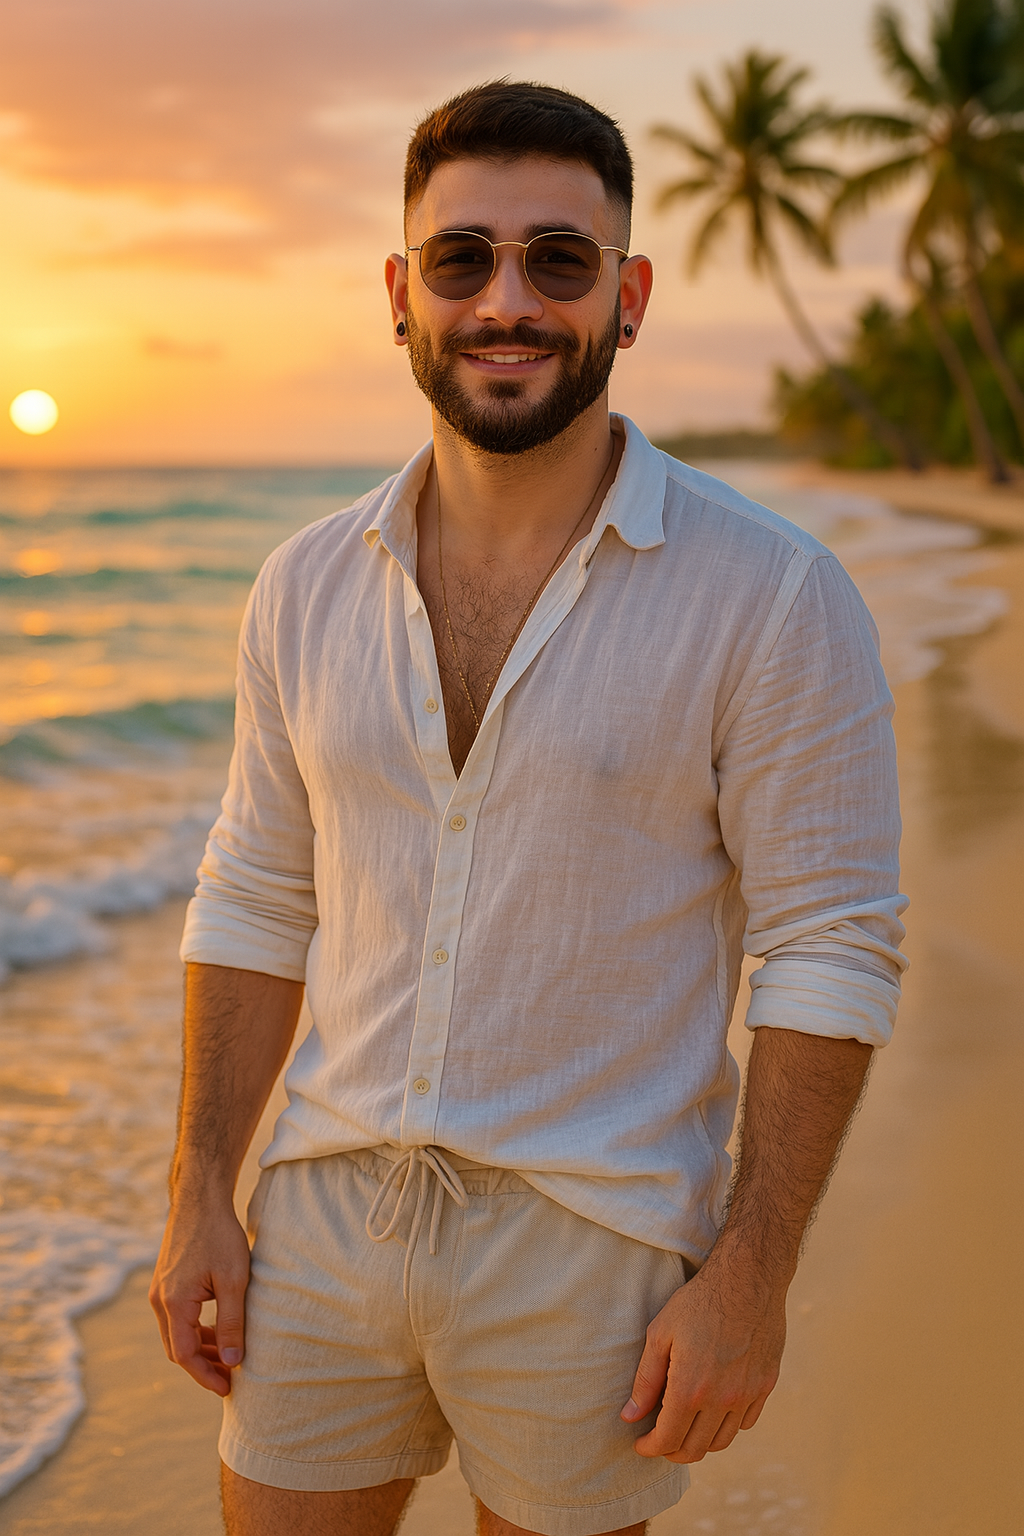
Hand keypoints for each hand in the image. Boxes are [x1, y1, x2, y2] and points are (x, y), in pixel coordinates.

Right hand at [149, 1198, 251, 1395]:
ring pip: (176, 1334)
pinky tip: (217, 1331)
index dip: (205, 1376)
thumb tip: (231, 1362)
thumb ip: (231, 1322)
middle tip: (231, 1378)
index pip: (185, 1355)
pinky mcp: (166, 1282)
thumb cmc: (220, 1235)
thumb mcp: (233, 1280)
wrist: (200, 1198)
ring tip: (228, 1358)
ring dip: (200, 1349)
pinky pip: (177, 1318)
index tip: (228, 1388)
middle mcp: (159, 1300)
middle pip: (177, 1348)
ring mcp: (160, 1291)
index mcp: (173, 1303)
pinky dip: (195, 1330)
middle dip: (203, 1367)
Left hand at [620, 1263, 786, 1462]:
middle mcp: (722, 1400)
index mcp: (691, 1388)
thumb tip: (630, 1416)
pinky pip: (745, 1423)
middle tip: (659, 1439)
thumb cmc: (698, 1302)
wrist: (747, 1279)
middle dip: (672, 1450)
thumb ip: (645, 1380)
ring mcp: (747, 1395)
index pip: (668, 1440)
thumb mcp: (660, 1334)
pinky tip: (714, 1410)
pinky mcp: (765, 1386)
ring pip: (721, 1441)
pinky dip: (726, 1426)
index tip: (640, 1443)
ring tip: (685, 1427)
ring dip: (700, 1442)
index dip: (650, 1448)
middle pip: (695, 1449)